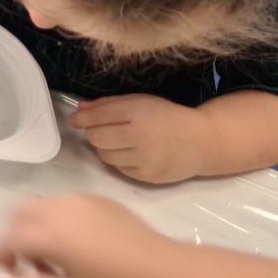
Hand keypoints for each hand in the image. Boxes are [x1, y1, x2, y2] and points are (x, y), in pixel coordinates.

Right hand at [0, 194, 171, 277]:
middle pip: (18, 215)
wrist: (166, 270)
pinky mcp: (94, 198)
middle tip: (20, 266)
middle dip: (11, 236)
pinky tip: (73, 246)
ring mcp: (77, 200)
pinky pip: (62, 204)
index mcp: (50, 234)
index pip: (8, 238)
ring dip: (33, 229)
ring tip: (51, 260)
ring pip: (40, 207)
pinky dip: (54, 221)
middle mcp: (58, 209)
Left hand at [70, 94, 210, 183]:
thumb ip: (109, 104)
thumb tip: (80, 109)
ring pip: (104, 155)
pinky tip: (131, 153)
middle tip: (102, 129)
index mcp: (137, 112)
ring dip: (105, 147)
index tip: (75, 120)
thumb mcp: (140, 101)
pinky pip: (118, 168)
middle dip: (94, 133)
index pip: (97, 117)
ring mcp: (144, 159)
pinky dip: (118, 160)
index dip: (81, 119)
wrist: (202, 142)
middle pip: (96, 138)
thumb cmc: (168, 117)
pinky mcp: (147, 176)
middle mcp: (139, 136)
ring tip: (119, 141)